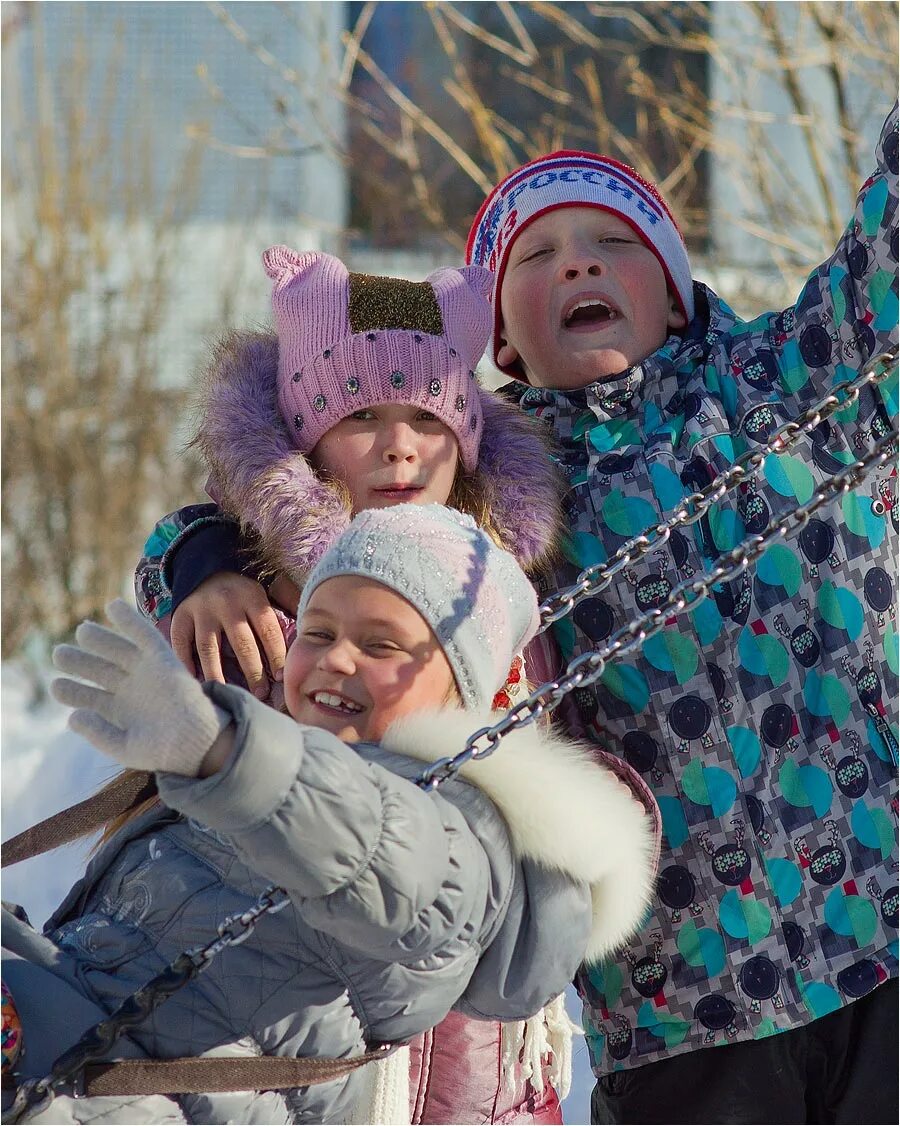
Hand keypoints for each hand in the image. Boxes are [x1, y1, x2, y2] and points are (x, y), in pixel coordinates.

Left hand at [52, 600, 230, 776]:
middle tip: (59, 654)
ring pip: (115, 650)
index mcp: (117, 710)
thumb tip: (73, 717)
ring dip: (98, 639)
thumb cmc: (163, 750)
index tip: (57, 686)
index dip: (70, 690)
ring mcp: (144, 671)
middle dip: (77, 661)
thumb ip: (98, 734)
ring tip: (81, 632)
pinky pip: (144, 635)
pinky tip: (112, 606)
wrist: (197, 740)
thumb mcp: (125, 748)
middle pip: (97, 668)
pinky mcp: (162, 658)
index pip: (87, 697)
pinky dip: (129, 620)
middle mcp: (128, 688)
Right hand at [170, 572, 288, 698]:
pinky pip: (182, 643)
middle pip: (241, 643)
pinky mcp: (180, 617)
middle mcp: (226, 603)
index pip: (268, 630)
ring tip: (227, 694)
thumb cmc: (245, 584)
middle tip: (260, 694)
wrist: (206, 565)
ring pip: (209, 648)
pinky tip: (195, 681)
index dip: (276, 655)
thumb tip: (312, 624)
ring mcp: (201, 611)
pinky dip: (186, 664)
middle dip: (253, 672)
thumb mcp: (270, 585)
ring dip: (218, 674)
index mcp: (252, 596)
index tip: (282, 677)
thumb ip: (289, 602)